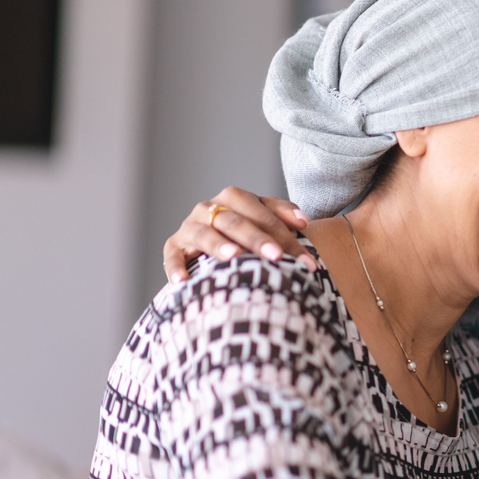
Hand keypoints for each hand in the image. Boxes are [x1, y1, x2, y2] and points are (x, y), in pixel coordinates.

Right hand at [163, 186, 315, 282]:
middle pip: (235, 222)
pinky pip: (172, 254)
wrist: (218, 240)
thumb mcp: (266, 217)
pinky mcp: (175, 245)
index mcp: (235, 198)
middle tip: (277, 256)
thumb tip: (301, 221)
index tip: (306, 260)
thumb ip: (283, 214)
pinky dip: (175, 266)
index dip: (286, 236)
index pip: (262, 215)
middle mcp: (210, 208)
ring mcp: (190, 226)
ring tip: (233, 256)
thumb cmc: (249, 230)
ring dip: (218, 245)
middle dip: (257, 239)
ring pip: (204, 233)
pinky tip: (182, 281)